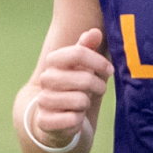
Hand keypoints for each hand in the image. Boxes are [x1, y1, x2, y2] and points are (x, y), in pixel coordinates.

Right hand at [28, 28, 111, 145]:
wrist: (56, 118)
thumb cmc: (74, 87)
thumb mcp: (82, 66)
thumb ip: (87, 48)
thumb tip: (95, 32)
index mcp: (53, 61)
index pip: (78, 53)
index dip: (99, 61)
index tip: (109, 70)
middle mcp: (46, 78)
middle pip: (85, 78)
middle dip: (98, 86)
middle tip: (97, 90)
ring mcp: (43, 100)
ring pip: (81, 100)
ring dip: (86, 104)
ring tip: (81, 104)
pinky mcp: (45, 121)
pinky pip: (73, 119)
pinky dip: (78, 120)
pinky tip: (73, 117)